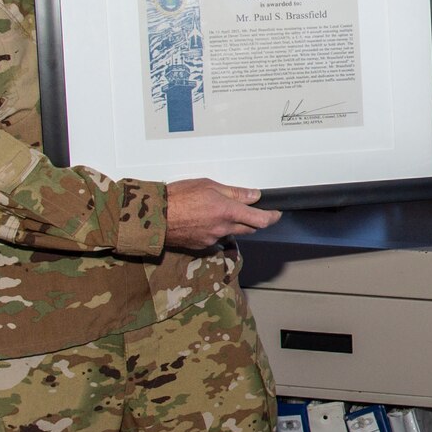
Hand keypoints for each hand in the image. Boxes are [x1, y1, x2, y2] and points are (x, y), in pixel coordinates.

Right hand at [164, 178, 280, 249]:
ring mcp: (212, 239)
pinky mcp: (201, 246)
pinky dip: (216, 230)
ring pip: (232, 233)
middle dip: (254, 221)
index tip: (276, 214)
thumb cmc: (178, 197)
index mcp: (228, 211)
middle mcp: (223, 228)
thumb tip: (254, 195)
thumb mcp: (209, 185)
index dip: (272, 218)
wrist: (154, 217)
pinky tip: (204, 221)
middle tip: (250, 211)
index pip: (260, 219)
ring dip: (234, 225)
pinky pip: (216, 239)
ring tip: (220, 212)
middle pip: (249, 229)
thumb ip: (234, 193)